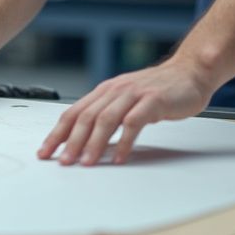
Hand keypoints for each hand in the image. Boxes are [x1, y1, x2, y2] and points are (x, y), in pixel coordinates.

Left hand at [38, 57, 213, 165]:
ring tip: (86, 163)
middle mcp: (115, 90)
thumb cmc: (158, 89)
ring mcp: (133, 94)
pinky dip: (124, 141)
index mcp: (105, 91)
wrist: (189, 72)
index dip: (57, 133)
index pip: (74, 113)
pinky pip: (134, 123)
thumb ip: (108, 115)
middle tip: (63, 162)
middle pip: (86, 117)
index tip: (45, 152)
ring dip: (94, 143)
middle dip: (71, 141)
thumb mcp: (126, 99)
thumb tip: (84, 141)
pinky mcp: (152, 101)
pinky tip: (120, 157)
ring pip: (106, 119)